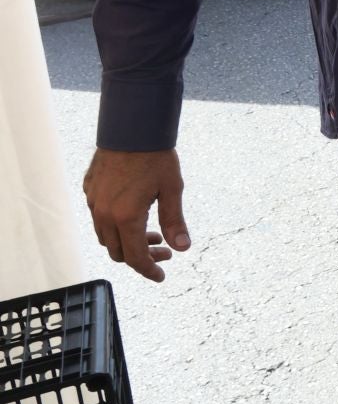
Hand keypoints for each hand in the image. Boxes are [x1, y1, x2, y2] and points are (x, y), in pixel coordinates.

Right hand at [83, 148, 189, 282]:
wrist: (132, 128)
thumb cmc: (155, 157)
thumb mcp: (172, 190)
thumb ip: (175, 221)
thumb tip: (182, 248)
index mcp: (125, 217)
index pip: (135, 257)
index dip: (149, 270)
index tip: (161, 275)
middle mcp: (104, 214)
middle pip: (118, 251)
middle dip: (141, 257)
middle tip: (164, 250)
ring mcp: (93, 202)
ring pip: (106, 236)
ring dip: (127, 241)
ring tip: (153, 233)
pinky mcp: (89, 190)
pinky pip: (98, 217)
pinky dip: (115, 225)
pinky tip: (135, 214)